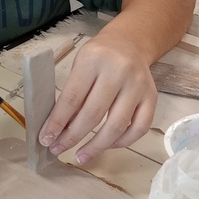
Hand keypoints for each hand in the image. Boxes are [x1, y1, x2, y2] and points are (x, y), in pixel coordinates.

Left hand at [38, 34, 157, 163]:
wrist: (129, 43)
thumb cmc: (98, 57)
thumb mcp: (79, 66)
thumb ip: (71, 95)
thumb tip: (59, 129)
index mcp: (93, 60)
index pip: (72, 97)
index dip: (58, 122)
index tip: (46, 138)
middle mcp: (119, 71)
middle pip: (93, 114)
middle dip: (72, 137)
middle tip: (58, 149)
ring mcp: (138, 85)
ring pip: (117, 125)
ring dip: (96, 146)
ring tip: (81, 156)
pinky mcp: (152, 97)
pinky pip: (138, 128)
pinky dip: (121, 142)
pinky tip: (106, 145)